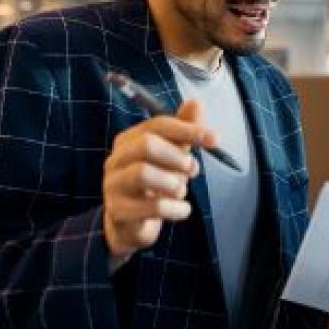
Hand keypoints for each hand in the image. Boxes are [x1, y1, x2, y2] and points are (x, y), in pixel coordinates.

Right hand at [102, 98, 217, 267]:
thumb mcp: (171, 157)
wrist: (131, 226)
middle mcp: (116, 160)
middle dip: (177, 156)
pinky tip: (182, 210)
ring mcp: (113, 185)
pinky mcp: (118, 211)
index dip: (188, 129)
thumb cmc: (154, 186)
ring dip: (173, 182)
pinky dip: (175, 208)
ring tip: (181, 191)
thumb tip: (196, 103)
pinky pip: (151, 207)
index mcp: (129, 141)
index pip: (157, 125)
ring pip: (143, 173)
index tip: (214, 139)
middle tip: (194, 169)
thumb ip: (183, 132)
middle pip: (146, 145)